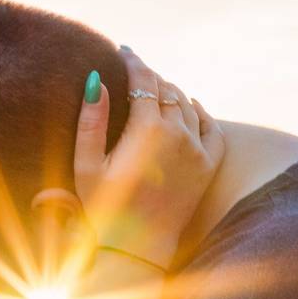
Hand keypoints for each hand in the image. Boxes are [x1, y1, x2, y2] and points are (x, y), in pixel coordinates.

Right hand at [33, 46, 224, 269]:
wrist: (136, 248)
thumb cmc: (102, 206)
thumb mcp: (86, 162)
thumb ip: (91, 119)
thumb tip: (96, 80)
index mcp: (148, 130)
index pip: (144, 80)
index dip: (133, 61)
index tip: (123, 50)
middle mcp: (179, 134)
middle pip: (165, 89)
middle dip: (149, 75)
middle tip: (134, 69)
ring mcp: (198, 151)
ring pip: (186, 104)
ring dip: (169, 91)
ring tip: (153, 87)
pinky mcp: (208, 166)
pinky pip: (211, 126)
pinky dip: (199, 111)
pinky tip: (188, 106)